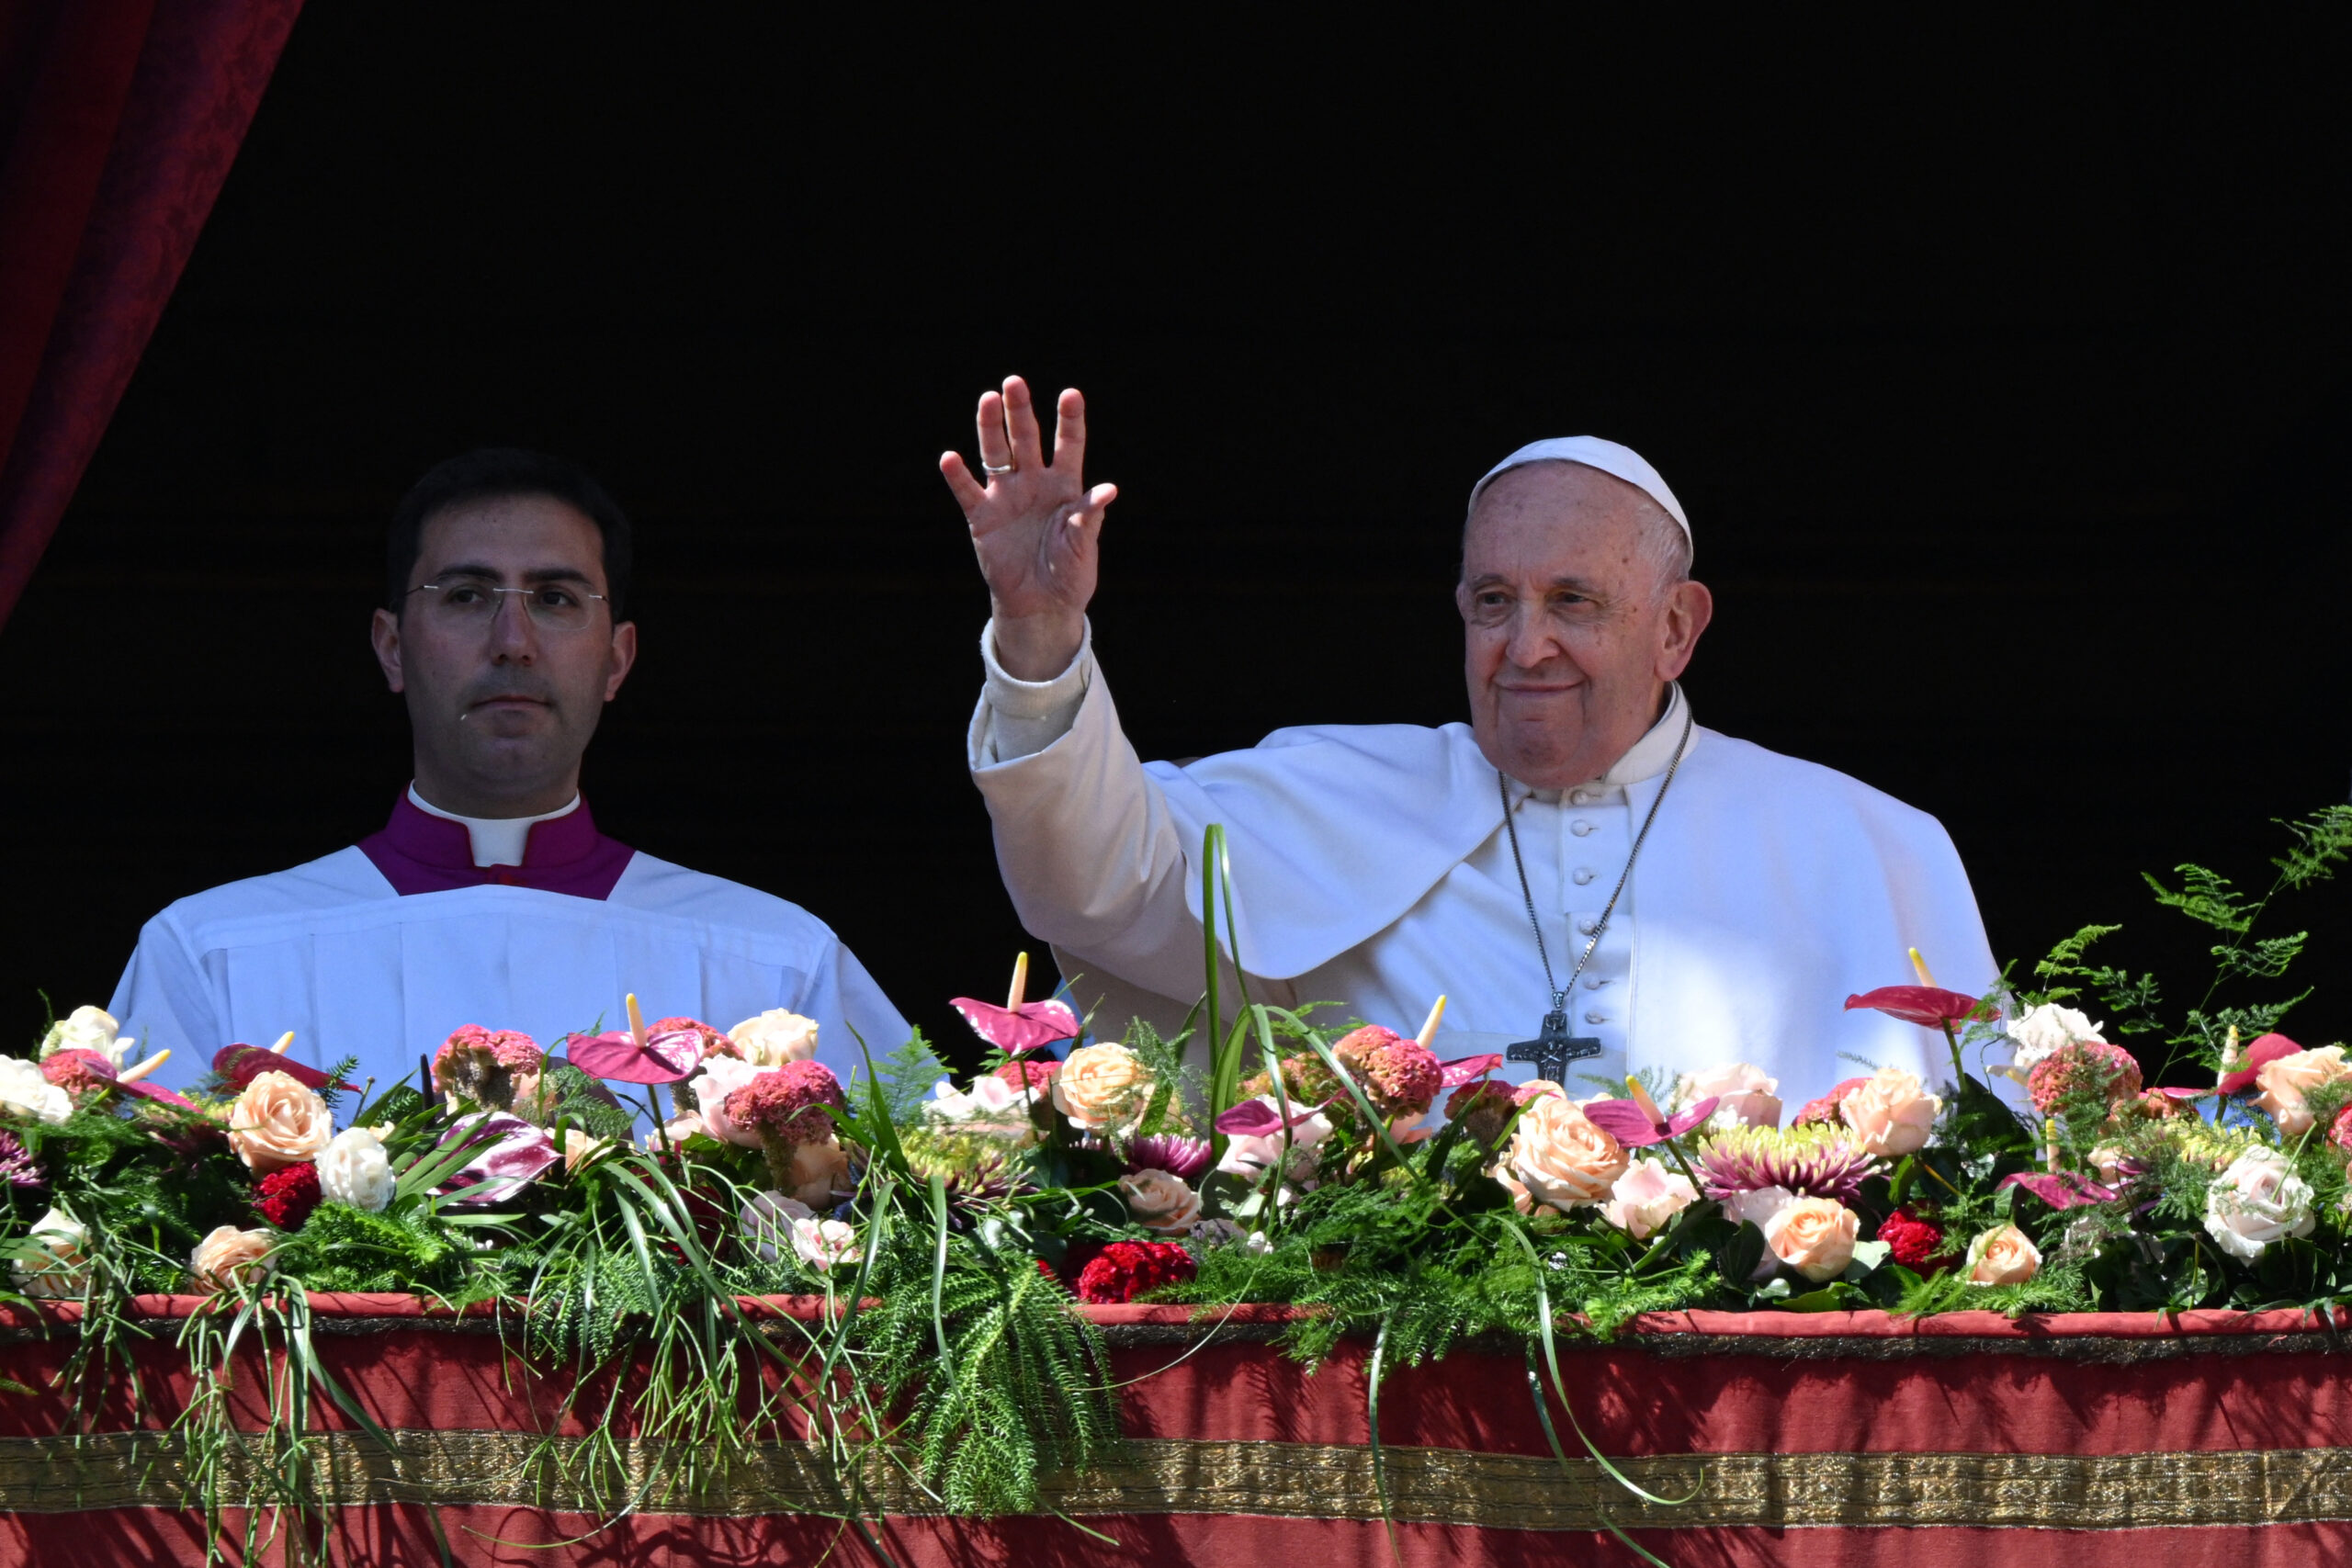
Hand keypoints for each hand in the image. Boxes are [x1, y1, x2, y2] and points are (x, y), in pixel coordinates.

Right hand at [941, 376, 1115, 679]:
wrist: (1041, 605)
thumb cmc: (1070, 573)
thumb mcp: (1084, 546)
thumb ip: (1089, 516)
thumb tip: (1108, 490)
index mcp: (1065, 485)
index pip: (1068, 444)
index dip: (1069, 420)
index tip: (1070, 394)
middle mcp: (1034, 482)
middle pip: (1025, 438)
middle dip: (1019, 411)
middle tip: (1014, 382)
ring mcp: (1006, 496)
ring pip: (995, 453)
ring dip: (989, 427)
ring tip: (986, 400)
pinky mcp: (982, 517)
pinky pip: (967, 491)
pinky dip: (958, 476)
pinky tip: (950, 458)